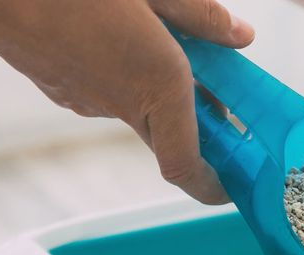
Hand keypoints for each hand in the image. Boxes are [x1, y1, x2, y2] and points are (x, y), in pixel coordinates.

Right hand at [0, 0, 254, 203]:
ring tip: (166, 41)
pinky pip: (108, 93)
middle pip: (171, 139)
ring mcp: (87, 103)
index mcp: (157, 81)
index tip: (229, 187)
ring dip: (160, 91)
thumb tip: (241, 37)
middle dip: (199, 127)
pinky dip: (125, 76)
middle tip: (221, 96)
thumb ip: (200, 16)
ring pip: (139, 109)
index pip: (185, 165)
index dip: (211, 187)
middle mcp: (123, 104)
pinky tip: (118, 35)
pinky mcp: (62, 93)